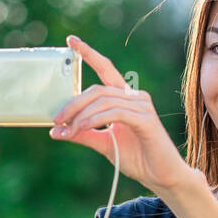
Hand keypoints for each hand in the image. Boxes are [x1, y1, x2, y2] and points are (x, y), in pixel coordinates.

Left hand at [50, 34, 200, 196]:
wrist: (161, 177)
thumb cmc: (138, 158)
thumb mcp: (103, 143)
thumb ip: (83, 134)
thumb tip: (57, 131)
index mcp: (125, 98)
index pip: (105, 69)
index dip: (89, 54)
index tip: (71, 40)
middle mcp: (135, 97)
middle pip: (97, 90)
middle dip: (73, 103)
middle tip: (56, 119)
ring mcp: (142, 107)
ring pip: (103, 101)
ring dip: (80, 116)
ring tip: (67, 130)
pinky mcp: (146, 120)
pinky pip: (114, 113)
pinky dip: (94, 120)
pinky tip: (82, 128)